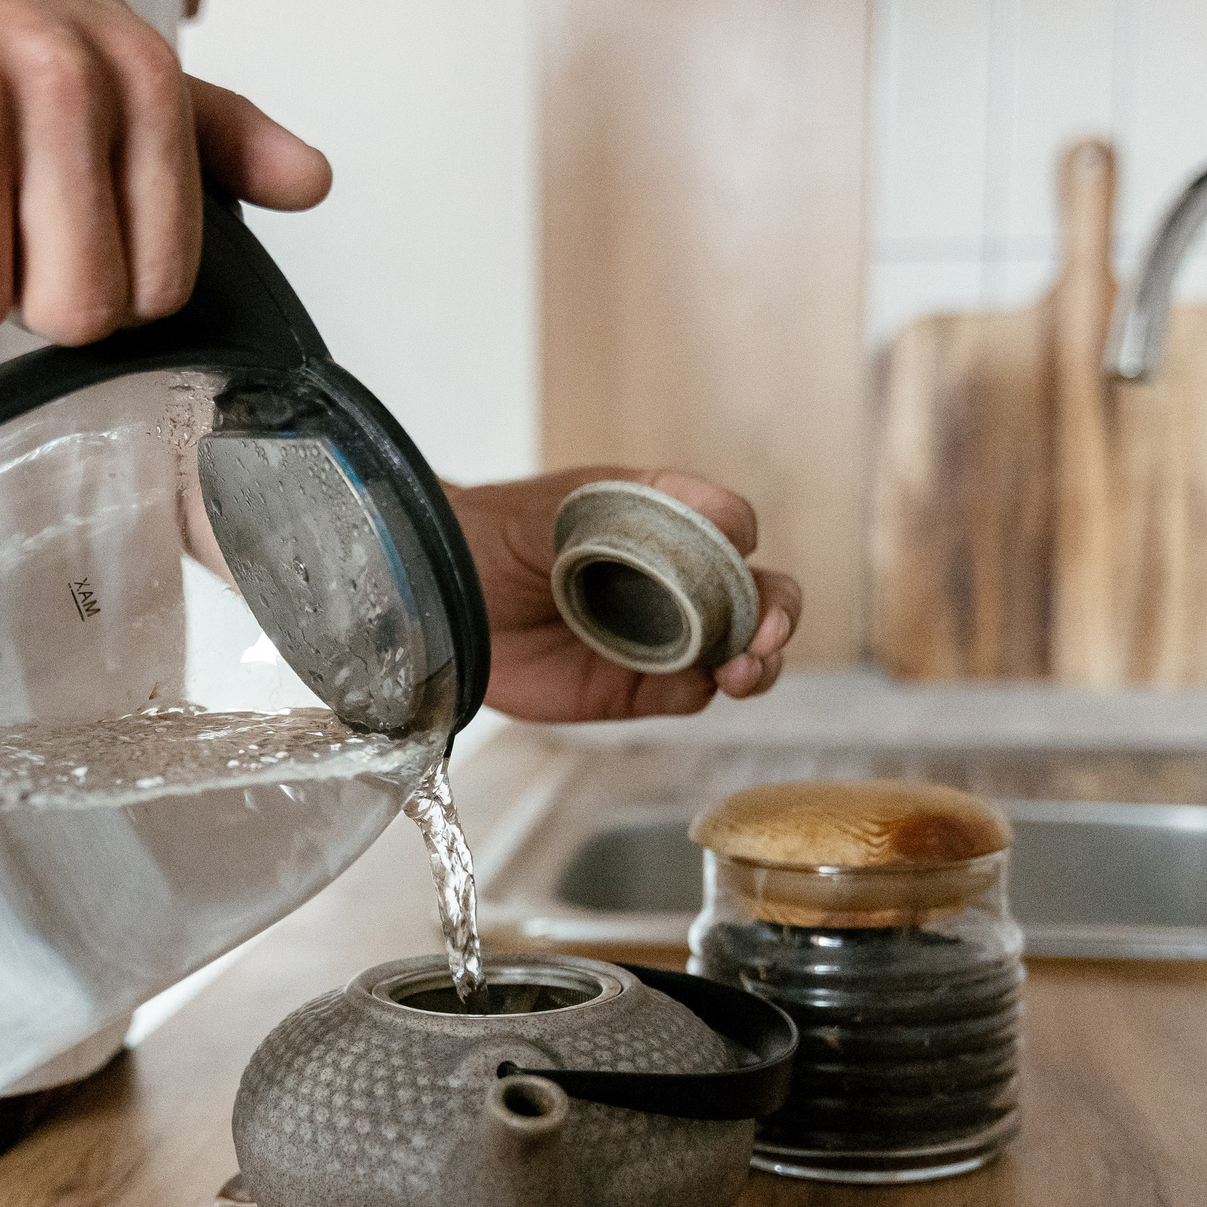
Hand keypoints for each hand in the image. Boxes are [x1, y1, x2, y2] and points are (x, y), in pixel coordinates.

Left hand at [445, 469, 801, 721]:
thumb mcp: (553, 512)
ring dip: (757, 660)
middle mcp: (670, 579)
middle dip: (776, 612)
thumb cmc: (488, 537)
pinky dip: (702, 691)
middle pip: (756, 593)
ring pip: (736, 651)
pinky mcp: (630, 689)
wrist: (430, 601)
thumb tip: (711, 521)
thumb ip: (627, 518)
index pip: (729, 523)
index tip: (735, 548)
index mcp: (659, 518)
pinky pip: (687, 694)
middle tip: (766, 634)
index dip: (740, 536)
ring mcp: (657, 637)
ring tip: (744, 670)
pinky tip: (697, 685)